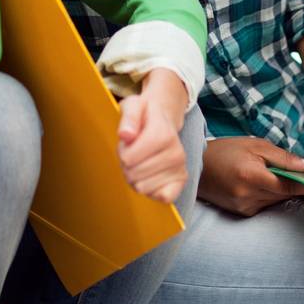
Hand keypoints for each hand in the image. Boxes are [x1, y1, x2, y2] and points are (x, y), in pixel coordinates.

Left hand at [118, 70, 188, 202]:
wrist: (164, 119)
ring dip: (136, 177)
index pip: (127, 159)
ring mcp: (180, 168)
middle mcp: (176, 153)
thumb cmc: (145, 114)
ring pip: (142, 188)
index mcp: (163, 134)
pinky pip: (161, 197)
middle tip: (134, 152)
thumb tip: (126, 135)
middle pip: (133, 175)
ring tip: (142, 161)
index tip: (128, 142)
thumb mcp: (133, 105)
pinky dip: (150, 190)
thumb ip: (128, 117)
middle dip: (127, 165)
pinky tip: (151, 176)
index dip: (121, 151)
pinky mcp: (181, 181)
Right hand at [197, 136, 303, 217]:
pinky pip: (266, 205)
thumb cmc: (226, 151)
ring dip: (283, 190)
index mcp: (252, 176)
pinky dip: (270, 195)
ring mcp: (244, 207)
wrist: (197, 165)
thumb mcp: (256, 145)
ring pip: (277, 201)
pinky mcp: (242, 213)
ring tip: (274, 174)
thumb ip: (285, 158)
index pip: (291, 186)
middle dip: (297, 185)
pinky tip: (262, 183)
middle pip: (286, 195)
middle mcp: (248, 196)